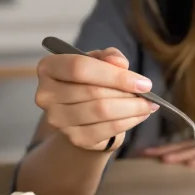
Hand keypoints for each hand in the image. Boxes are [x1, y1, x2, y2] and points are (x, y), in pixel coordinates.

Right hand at [34, 47, 158, 150]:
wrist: (85, 116)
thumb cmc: (92, 82)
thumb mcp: (100, 62)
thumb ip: (110, 57)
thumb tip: (119, 63)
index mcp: (49, 68)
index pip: (79, 68)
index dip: (114, 75)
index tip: (142, 82)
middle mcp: (46, 95)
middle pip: (93, 91)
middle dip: (126, 92)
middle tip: (148, 93)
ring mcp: (58, 119)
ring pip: (101, 111)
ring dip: (131, 108)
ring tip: (147, 104)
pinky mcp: (74, 138)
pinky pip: (107, 129)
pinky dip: (129, 121)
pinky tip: (140, 115)